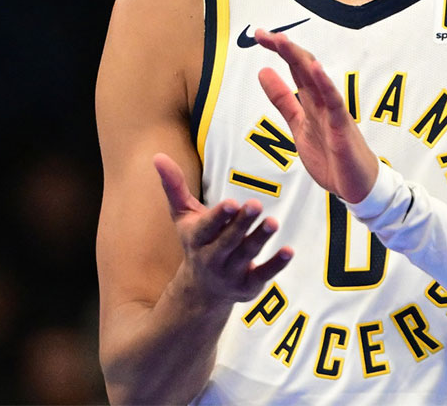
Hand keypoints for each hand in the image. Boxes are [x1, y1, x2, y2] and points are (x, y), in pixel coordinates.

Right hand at [153, 153, 292, 305]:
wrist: (201, 291)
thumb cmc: (196, 242)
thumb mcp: (183, 216)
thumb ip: (174, 186)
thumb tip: (158, 155)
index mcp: (197, 239)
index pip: (207, 228)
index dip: (219, 217)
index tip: (231, 203)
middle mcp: (212, 258)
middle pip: (228, 241)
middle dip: (241, 224)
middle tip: (256, 204)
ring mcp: (231, 273)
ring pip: (247, 254)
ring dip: (260, 238)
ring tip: (273, 222)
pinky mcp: (249, 286)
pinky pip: (264, 275)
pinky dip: (276, 264)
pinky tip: (289, 251)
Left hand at [254, 28, 379, 202]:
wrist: (356, 185)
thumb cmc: (332, 155)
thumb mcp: (298, 124)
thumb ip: (283, 99)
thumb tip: (263, 73)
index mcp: (312, 99)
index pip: (294, 67)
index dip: (278, 50)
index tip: (260, 35)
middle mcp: (322, 100)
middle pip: (303, 66)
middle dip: (284, 48)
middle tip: (264, 33)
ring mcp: (333, 111)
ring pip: (316, 79)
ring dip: (299, 59)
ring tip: (283, 41)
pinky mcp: (342, 126)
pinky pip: (334, 102)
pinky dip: (325, 83)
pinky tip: (316, 68)